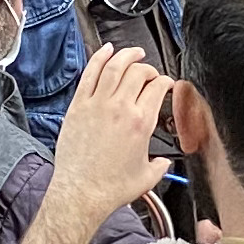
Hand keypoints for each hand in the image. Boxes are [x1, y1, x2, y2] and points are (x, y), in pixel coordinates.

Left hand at [24, 49, 173, 243]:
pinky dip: (99, 58)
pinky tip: (106, 51)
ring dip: (126, 55)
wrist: (81, 192)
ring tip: (133, 52)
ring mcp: (97, 104)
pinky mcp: (78, 106)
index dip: (165, 81)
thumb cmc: (110, 187)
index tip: (165, 83)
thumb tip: (163, 162)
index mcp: (141, 122)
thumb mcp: (147, 177)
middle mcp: (120, 108)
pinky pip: (90, 74)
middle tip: (149, 72)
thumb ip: (160, 165)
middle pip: (138, 72)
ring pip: (115, 67)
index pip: (158, 87)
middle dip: (148, 68)